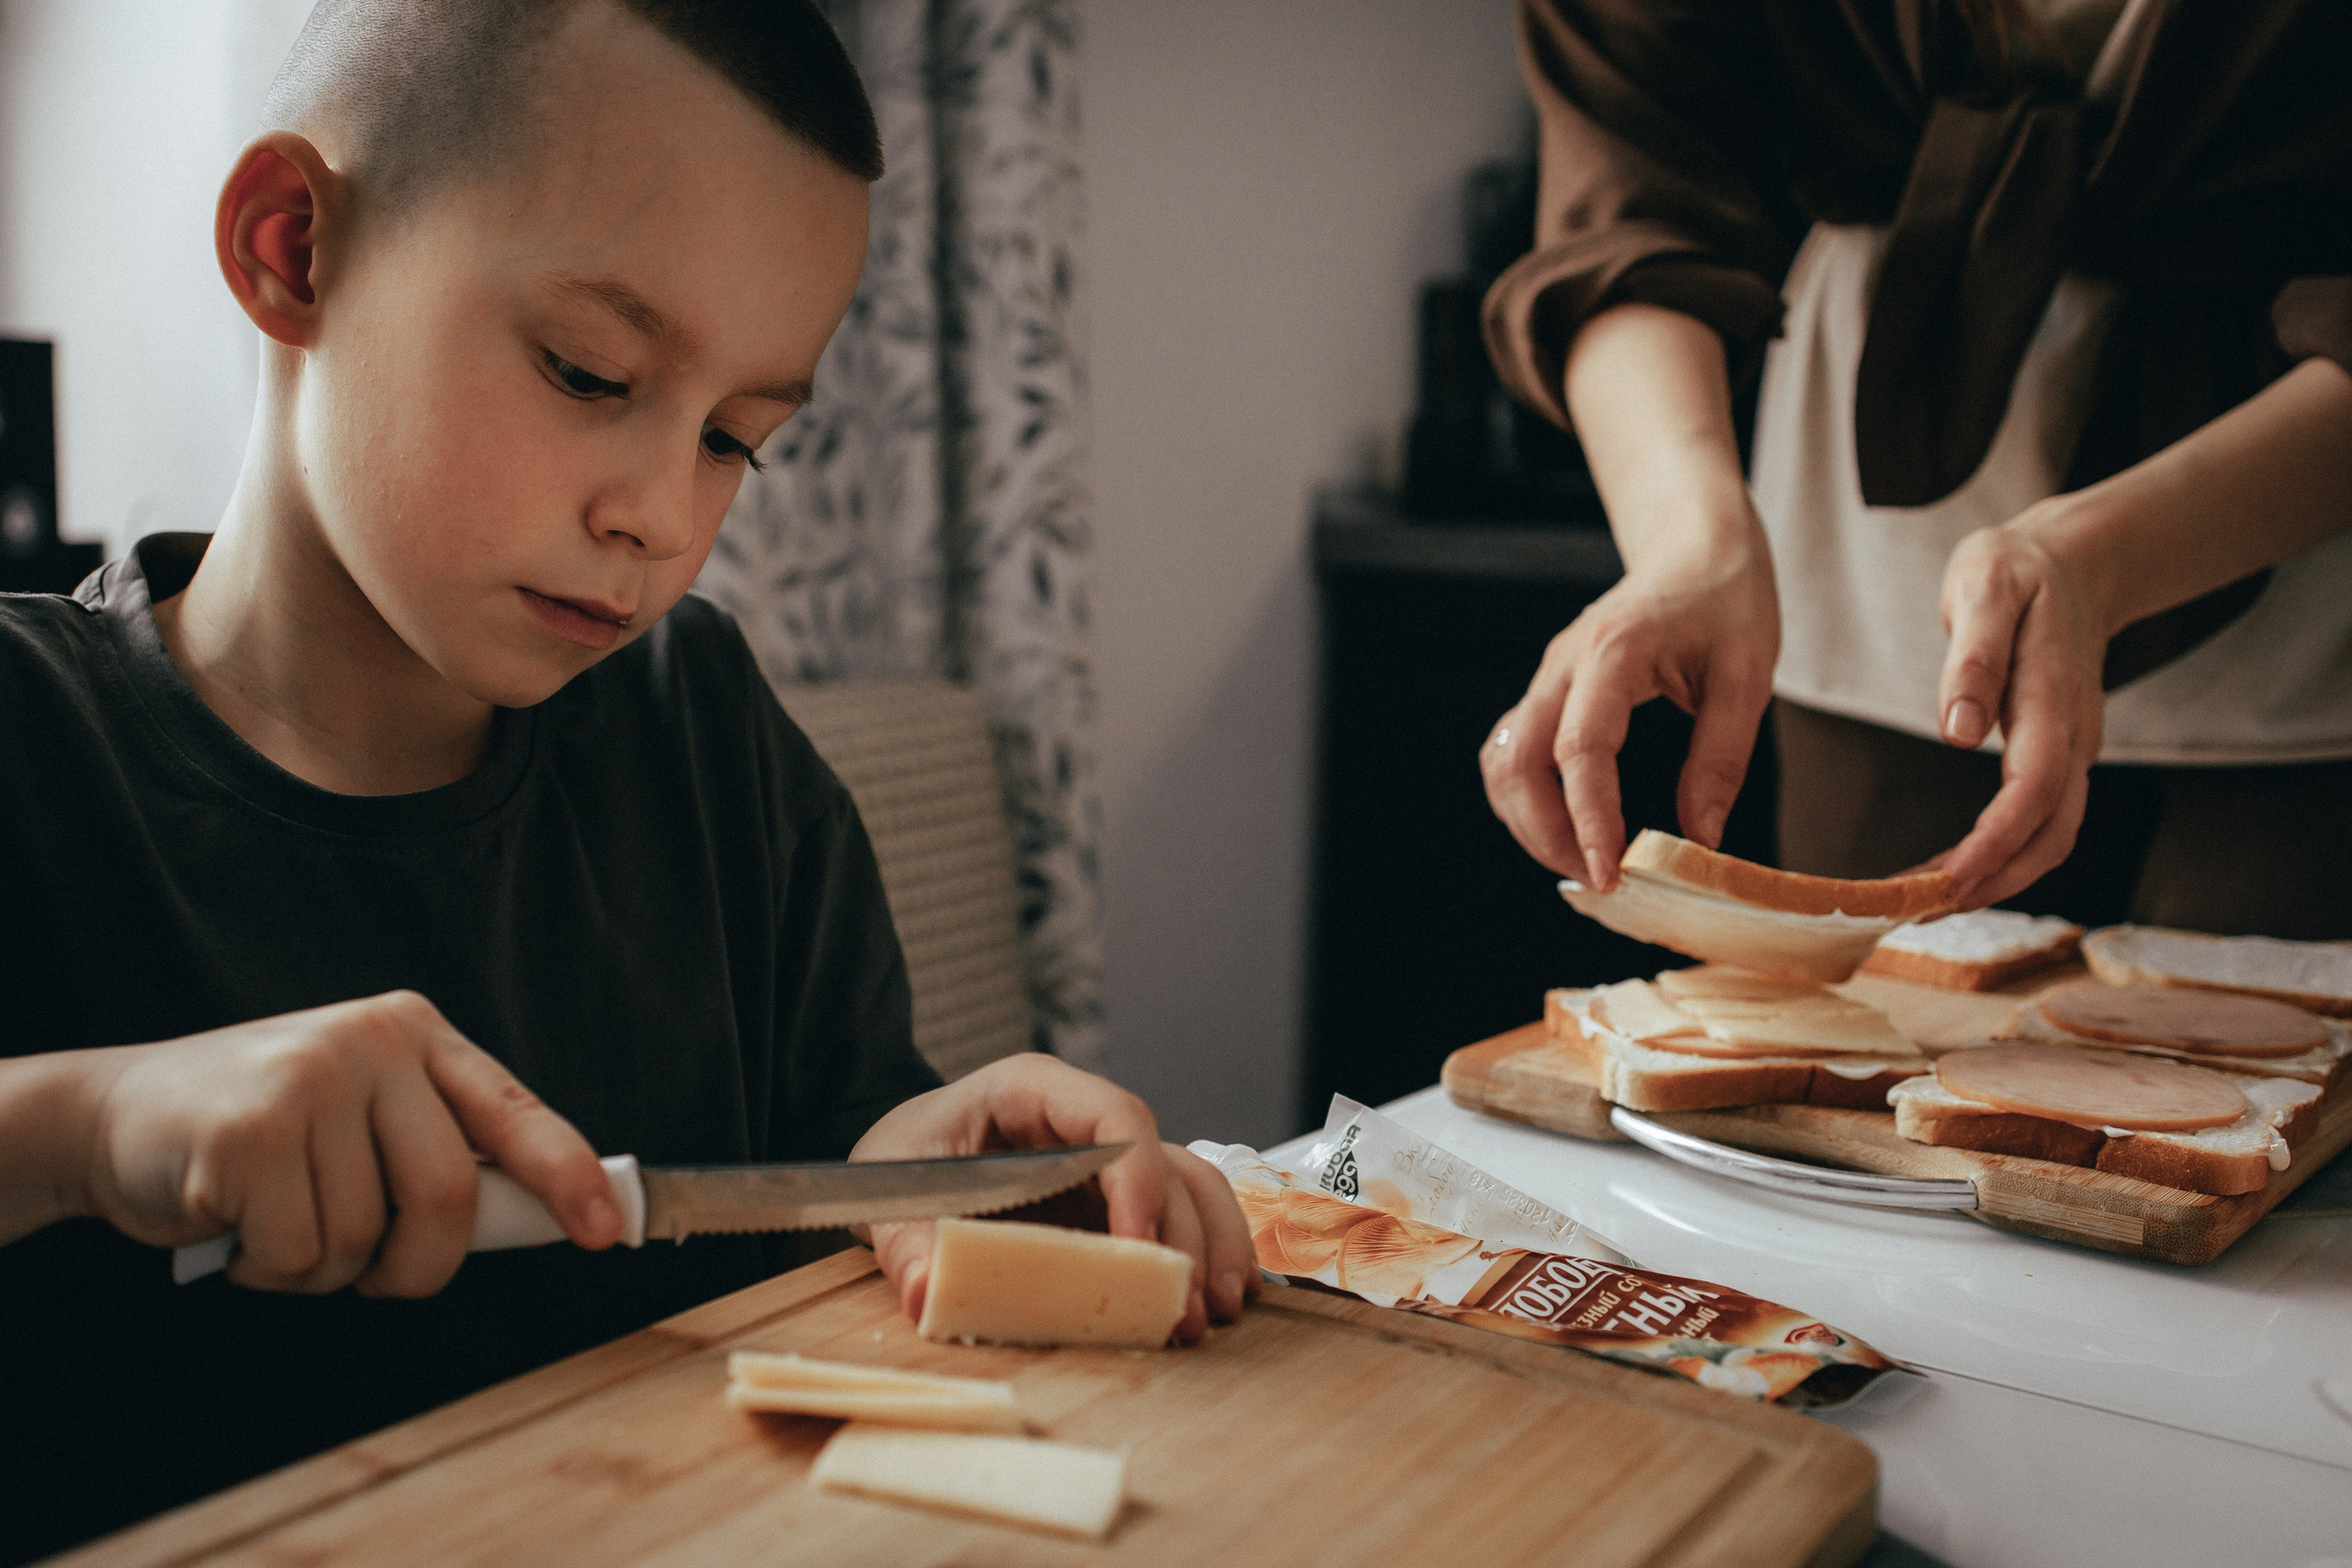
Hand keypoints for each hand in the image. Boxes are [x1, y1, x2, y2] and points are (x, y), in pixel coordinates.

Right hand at [73, 992, 619, 1295]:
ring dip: (326, 1270)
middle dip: (420, 1267)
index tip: (606, 1229)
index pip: (516, 1109)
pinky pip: (299, 1252)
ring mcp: (310, 1079)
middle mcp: (373, 1042)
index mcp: (416, 1033)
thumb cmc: (258, 1137)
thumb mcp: (359, 1117)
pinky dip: (269, 1272)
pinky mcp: (250, 1132)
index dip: (568, 1175)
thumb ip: (434, 1152)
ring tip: (277, 1227)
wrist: (113, 1118)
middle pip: (448, 1194)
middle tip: (378, 1279)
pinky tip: (234, 1229)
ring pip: (366, 1236)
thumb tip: (538, 1219)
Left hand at [850, 1055, 1255, 1344]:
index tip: (1140, 1248)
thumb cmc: (903, 1160)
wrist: (899, 1168)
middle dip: (1184, 1237)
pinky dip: (1205, 1253)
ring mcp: (1105, 1163)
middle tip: (1186, 1310)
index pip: (1114, 1119)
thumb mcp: (890, 1192)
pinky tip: (1219, 1300)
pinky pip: (1177, 1216)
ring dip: (1213, 1245)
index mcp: (1034, 1090)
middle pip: (1162, 1163)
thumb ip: (907, 1243)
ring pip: (1188, 1186)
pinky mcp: (1112, 1204)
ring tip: (1218, 1311)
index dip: (1138, 1180)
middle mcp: (1084, 1121)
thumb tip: (926, 1293)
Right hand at [1481, 523, 1778, 888]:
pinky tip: (1569, 826)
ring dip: (1530, 822)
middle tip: (1601, 880)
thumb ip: (1720, 759)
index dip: (1588, 819)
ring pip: (1503, 764)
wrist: (1695, 546)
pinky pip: (1513, 754)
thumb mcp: (1748, 677)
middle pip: (1517, 764)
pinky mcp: (1547, 692)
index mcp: (1612, 653)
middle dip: (1548, 835)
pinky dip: (1529, 800)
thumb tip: (1699, 839)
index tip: (1610, 873)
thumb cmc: (1727, 600)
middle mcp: (1562, 666)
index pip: (1579, 750)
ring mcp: (1547, 678)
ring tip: (1584, 860)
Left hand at [1930, 504, 2110, 906]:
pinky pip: (2036, 821)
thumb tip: (1960, 732)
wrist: (2074, 562)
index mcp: (2054, 699)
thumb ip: (1975, 658)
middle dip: (1994, 882)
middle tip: (1920, 912)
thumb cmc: (2019, 571)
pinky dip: (1998, 856)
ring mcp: (2070, 749)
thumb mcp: (1986, 588)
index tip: (1949, 882)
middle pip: (2051, 834)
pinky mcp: (2056, 755)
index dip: (1995, 844)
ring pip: (2049, 836)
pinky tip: (1949, 868)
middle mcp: (2073, 735)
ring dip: (1996, 879)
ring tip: (1925, 903)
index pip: (2034, 792)